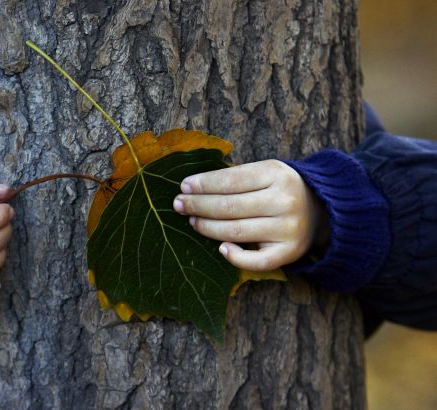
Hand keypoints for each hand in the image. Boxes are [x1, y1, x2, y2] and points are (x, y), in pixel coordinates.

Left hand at [173, 160, 328, 270]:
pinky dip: (235, 257)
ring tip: (192, 221)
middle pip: (229, 206)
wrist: (322, 208)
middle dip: (198, 205)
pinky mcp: (289, 252)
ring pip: (236, 232)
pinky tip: (221, 248)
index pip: (230, 180)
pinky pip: (257, 261)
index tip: (183, 186)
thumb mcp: (265, 171)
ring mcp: (288, 229)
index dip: (203, 184)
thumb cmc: (281, 188)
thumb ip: (235, 177)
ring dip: (207, 227)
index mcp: (276, 174)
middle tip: (178, 205)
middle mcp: (284, 201)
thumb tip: (192, 187)